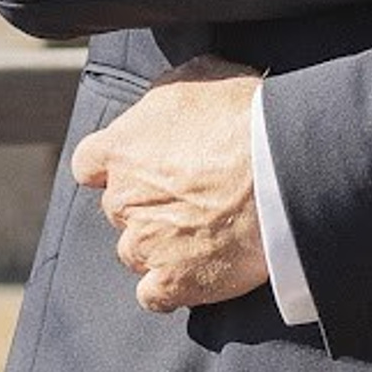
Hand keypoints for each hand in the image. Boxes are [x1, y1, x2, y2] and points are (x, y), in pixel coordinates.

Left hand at [73, 61, 266, 312]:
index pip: (89, 163)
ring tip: (202, 234)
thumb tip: (166, 100)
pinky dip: (171, 287)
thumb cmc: (246, 116)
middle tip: (190, 197)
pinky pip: (154, 295)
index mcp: (119, 148)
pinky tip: (196, 274)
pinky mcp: (171, 282)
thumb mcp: (201, 76)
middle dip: (146, 205)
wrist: (282, 170)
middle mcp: (122, 198)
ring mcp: (144, 244)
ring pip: (134, 252)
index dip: (113, 166)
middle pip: (119, 209)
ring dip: (158, 246)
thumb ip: (167, 94)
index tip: (137, 167)